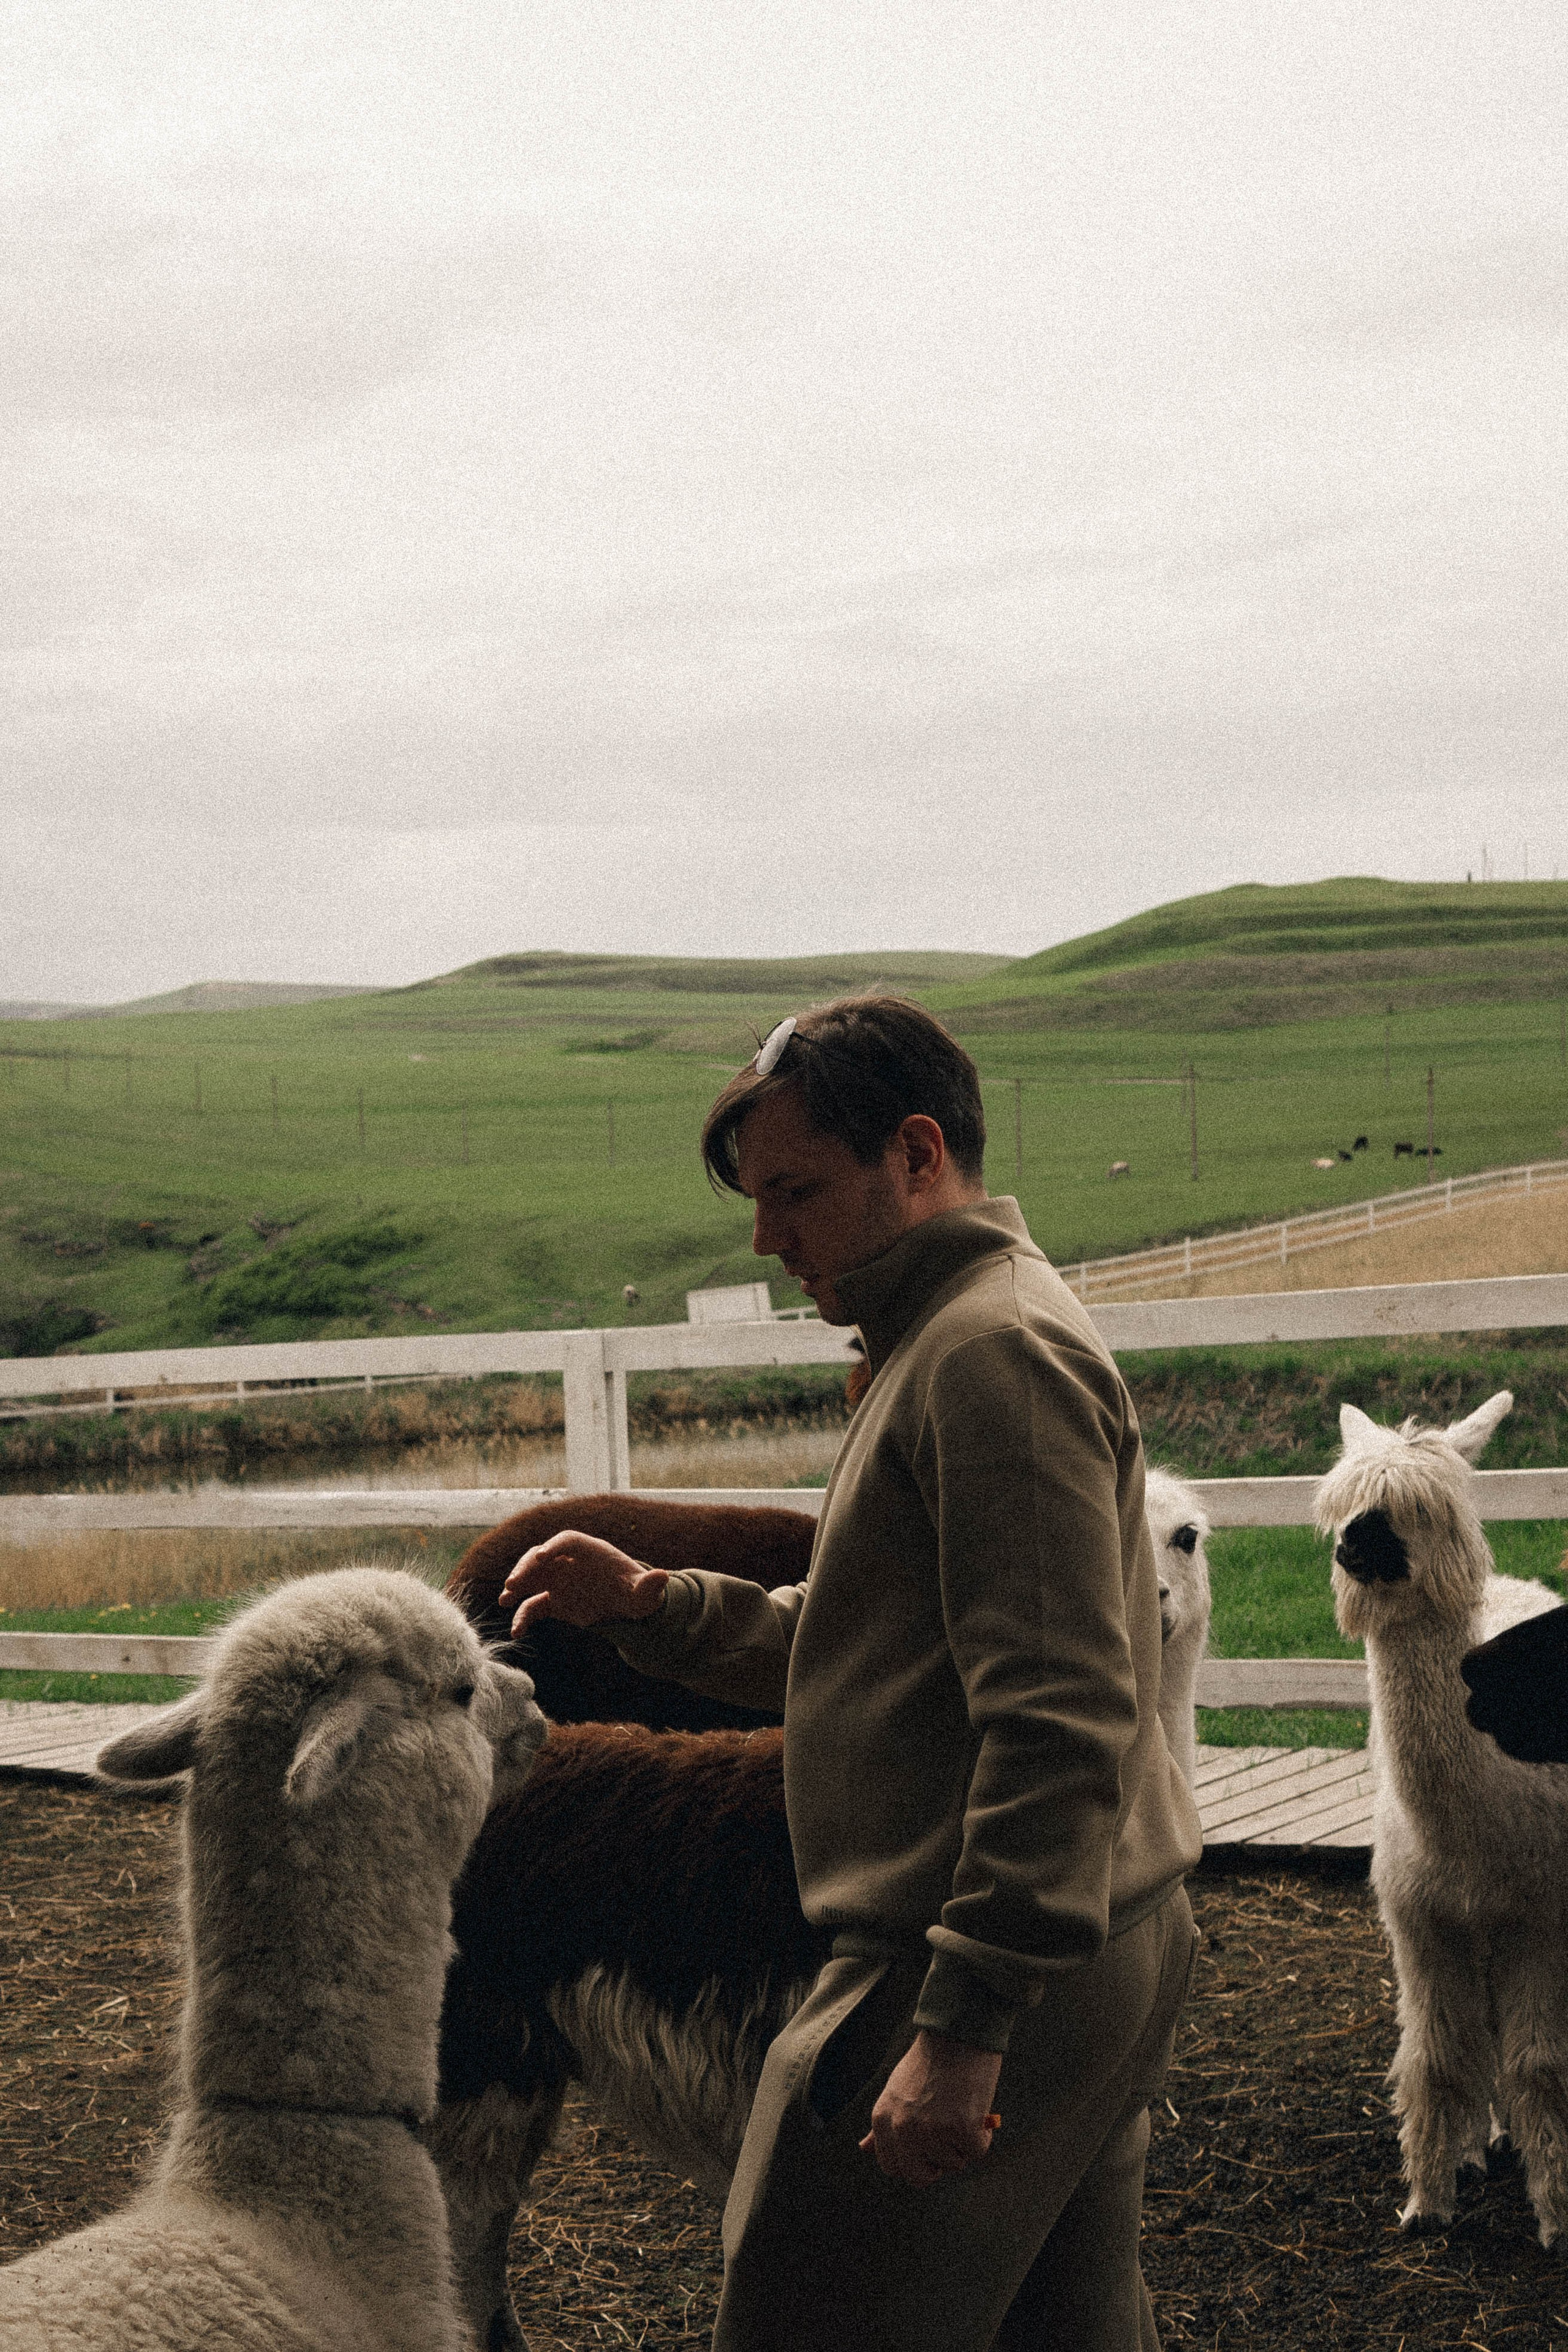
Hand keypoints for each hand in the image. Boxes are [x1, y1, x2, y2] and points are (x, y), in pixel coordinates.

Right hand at [500, 1531, 668, 1635]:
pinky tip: (516, 1632)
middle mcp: (570, 1563)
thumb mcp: (646, 1593)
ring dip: (517, 1586)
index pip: (568, 1541)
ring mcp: (559, 1581)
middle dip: (526, 1567)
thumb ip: (650, 1586)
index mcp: (591, 1552)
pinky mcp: (554, 1601)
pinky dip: (523, 1616)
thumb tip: (662, 1576)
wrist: (627, 1608)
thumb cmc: (637, 1594)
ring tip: (505, 1600)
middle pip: (541, 1556)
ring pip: (531, 1578)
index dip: (554, 1547)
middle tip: (512, 1584)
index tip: (541, 1557)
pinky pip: (533, 1605)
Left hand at [859, 2030, 1002, 2186]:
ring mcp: (933, 2130)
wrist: (958, 2031)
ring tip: (960, 2107)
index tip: (926, 2146)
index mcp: (883, 2119)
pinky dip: (982, 2135)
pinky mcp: (963, 2128)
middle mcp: (903, 2129)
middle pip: (920, 2176)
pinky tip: (976, 2109)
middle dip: (937, 2163)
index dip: (913, 2160)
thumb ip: (883, 2124)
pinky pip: (977, 2151)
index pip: (892, 2167)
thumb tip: (864, 2148)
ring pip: (954, 2163)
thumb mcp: (895, 2089)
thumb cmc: (930, 2059)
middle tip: (947, 2136)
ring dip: (961, 2142)